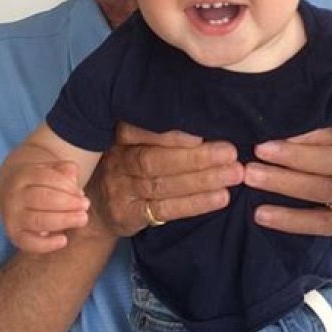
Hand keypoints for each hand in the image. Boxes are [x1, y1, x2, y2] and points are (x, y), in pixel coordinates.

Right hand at [0, 160, 89, 253]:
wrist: (12, 195)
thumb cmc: (40, 182)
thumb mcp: (52, 169)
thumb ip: (65, 171)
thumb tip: (76, 186)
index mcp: (23, 175)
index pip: (46, 178)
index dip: (67, 186)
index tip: (81, 193)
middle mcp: (14, 196)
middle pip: (42, 198)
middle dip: (68, 203)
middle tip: (86, 205)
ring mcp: (12, 217)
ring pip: (37, 220)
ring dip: (63, 220)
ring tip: (82, 219)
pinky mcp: (14, 235)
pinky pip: (28, 243)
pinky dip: (46, 244)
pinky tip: (63, 240)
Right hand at [88, 122, 243, 235]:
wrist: (98, 207)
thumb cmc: (129, 165)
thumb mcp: (136, 140)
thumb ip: (162, 129)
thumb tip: (211, 116)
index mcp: (121, 135)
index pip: (141, 130)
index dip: (171, 134)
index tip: (202, 131)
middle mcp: (118, 161)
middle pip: (154, 160)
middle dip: (196, 157)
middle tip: (230, 153)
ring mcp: (121, 190)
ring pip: (162, 185)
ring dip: (202, 180)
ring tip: (233, 174)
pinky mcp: (128, 215)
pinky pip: (164, 210)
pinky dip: (195, 204)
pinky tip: (220, 198)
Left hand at [243, 127, 331, 238]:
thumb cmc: (331, 163)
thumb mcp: (329, 141)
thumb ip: (310, 132)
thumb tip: (272, 115)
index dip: (311, 131)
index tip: (277, 126)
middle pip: (331, 159)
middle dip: (293, 154)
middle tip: (259, 149)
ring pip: (323, 188)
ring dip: (284, 182)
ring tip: (251, 176)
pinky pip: (318, 221)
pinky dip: (289, 219)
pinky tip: (260, 214)